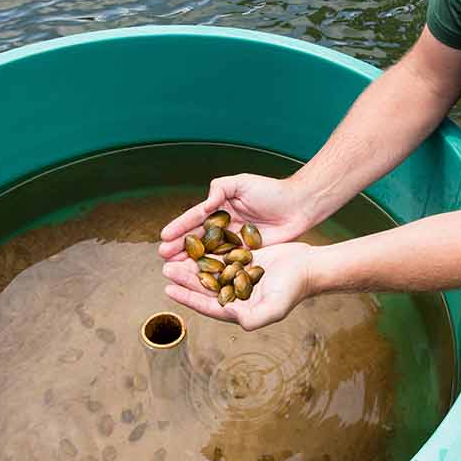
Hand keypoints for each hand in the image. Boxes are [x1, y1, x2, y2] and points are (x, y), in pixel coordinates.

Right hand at [156, 173, 315, 261]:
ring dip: (191, 262)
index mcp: (219, 208)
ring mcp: (234, 242)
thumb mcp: (241, 183)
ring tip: (173, 269)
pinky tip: (199, 278)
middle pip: (197, 239)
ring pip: (208, 254)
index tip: (163, 236)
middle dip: (179, 247)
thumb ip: (219, 188)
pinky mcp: (246, 255)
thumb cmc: (271, 191)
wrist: (297, 206)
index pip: (195, 219)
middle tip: (163, 257)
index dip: (179, 227)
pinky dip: (212, 271)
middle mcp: (223, 227)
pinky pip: (226, 264)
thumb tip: (204, 205)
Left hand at [162, 242, 317, 330]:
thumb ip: (252, 318)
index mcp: (240, 309)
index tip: (169, 289)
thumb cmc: (293, 289)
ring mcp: (241, 276)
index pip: (208, 305)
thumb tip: (231, 317)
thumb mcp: (273, 308)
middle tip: (166, 268)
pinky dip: (208, 252)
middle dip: (185, 279)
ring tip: (174, 257)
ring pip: (210, 270)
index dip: (188, 298)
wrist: (310, 266)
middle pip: (205, 287)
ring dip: (193, 265)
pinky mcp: (246, 259)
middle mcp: (237, 294)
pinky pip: (222, 256)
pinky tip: (195, 244)